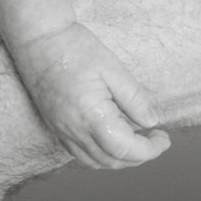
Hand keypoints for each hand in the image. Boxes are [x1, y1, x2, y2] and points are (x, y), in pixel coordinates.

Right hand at [16, 22, 169, 168]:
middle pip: (111, 161)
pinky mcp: (55, 126)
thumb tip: (151, 121)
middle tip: (156, 139)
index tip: (164, 139)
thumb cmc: (75, 48)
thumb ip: (134, 98)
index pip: (125, 149)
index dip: (149, 150)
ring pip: (95, 161)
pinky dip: (102, 153)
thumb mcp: (113, 68)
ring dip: (121, 158)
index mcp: (91, 116)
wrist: (37, 38)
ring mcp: (61, 131)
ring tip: (138, 139)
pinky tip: (114, 137)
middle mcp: (73, 130)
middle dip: (139, 156)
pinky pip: (80, 153)